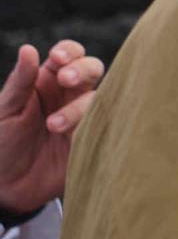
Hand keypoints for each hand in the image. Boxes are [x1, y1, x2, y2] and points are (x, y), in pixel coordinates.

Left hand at [0, 41, 104, 211]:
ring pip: (99, 98)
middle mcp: (69, 96)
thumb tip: (29, 48)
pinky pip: (106, 125)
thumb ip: (20, 82)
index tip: (58, 59)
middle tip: (65, 80)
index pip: (68, 56)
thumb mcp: (4, 111)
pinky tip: (75, 137)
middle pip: (92, 69)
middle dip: (82, 70)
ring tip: (53, 126)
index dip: (69, 52)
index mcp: (46, 83)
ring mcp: (83, 118)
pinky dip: (97, 125)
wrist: (5, 189)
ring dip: (78, 107)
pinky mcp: (93, 139)